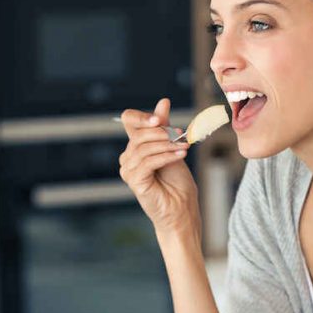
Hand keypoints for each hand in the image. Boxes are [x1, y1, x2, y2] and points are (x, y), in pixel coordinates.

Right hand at [118, 98, 198, 233]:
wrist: (181, 210)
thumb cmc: (177, 183)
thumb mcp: (173, 148)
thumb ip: (165, 127)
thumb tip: (163, 102)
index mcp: (136, 147)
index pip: (130, 120)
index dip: (143, 116)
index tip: (160, 119)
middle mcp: (128, 157)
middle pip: (139, 133)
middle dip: (163, 132)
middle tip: (182, 135)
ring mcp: (128, 170)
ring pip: (144, 147)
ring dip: (168, 145)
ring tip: (184, 147)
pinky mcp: (134, 181)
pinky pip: (147, 161)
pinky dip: (166, 156)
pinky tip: (180, 155)